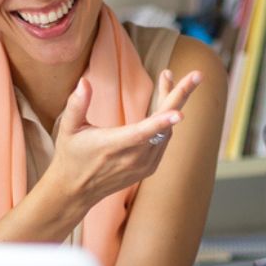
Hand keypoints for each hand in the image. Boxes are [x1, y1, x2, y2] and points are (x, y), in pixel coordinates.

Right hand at [48, 68, 201, 211]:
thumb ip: (77, 104)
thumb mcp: (68, 129)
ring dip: (172, 102)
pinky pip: (165, 140)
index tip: (180, 112)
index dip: (161, 122)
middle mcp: (133, 158)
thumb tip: (84, 82)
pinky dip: (168, 120)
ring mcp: (144, 164)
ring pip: (168, 130)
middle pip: (164, 126)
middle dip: (180, 97)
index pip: (141, 133)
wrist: (76, 190)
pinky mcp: (149, 167)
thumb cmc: (71, 155)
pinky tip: (165, 102)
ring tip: (168, 76)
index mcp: (114, 146)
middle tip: (197, 75)